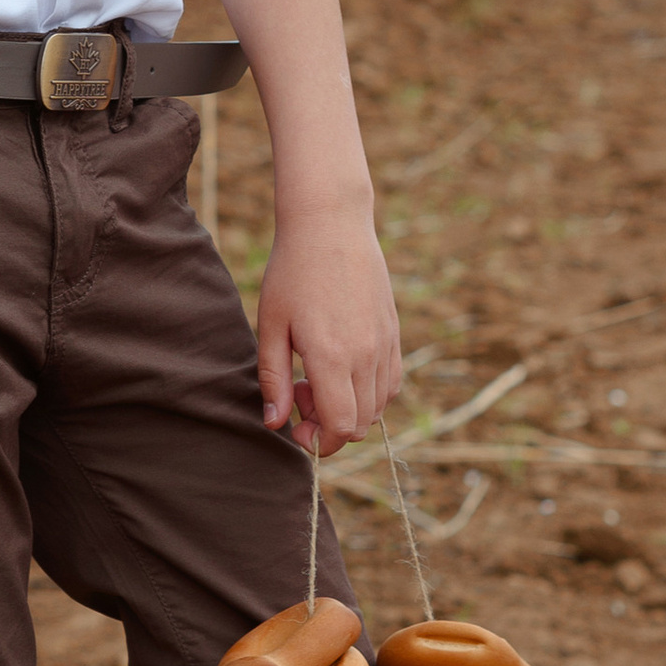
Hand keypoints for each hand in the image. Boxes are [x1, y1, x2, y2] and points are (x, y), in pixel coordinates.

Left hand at [256, 199, 402, 456]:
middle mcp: (367, 356)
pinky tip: (343, 366)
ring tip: (319, 374)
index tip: (294, 424)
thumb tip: (275, 424)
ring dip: (350, 408)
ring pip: (379, 406)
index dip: (318, 440)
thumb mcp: (271, 326)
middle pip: (361, 424)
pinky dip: (370, 391)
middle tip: (299, 392)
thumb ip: (274, 379)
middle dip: (329, 425)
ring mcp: (386, 344)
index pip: (341, 427)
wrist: (331, 224)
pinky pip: (392, 382)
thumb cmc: (292, 272)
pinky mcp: (394, 333)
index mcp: (333, 356)